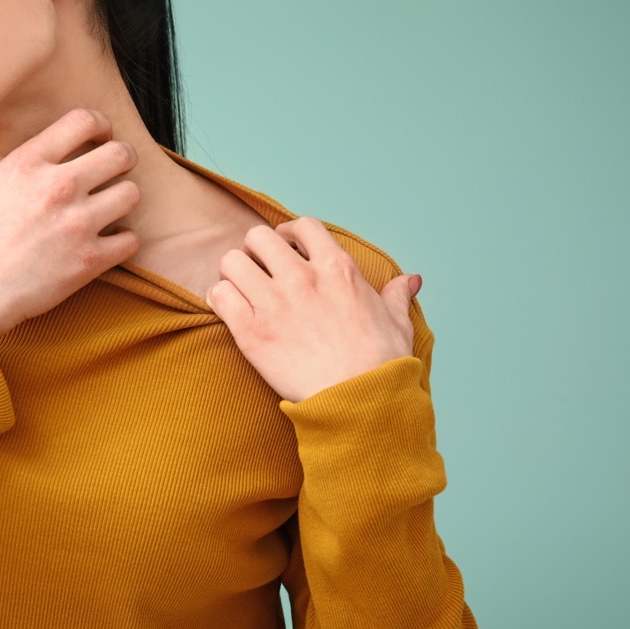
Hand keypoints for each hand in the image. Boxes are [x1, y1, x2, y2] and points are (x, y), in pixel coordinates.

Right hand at [0, 109, 140, 342]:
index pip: (85, 120)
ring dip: (124, 202)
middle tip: (116, 174)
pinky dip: (122, 243)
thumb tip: (54, 151)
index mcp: (29, 163)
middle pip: (121, 154)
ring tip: (110, 211)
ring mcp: (76, 224)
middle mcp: (57, 187)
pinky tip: (107, 245)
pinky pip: (131, 240)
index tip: (101, 139)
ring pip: (132, 194)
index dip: (101, 126)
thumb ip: (27, 164)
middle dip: (123, 161)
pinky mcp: (89, 261)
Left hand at [206, 217, 420, 402]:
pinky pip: (219, 295)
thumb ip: (396, 295)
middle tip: (258, 270)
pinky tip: (231, 311)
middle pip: (258, 236)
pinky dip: (220, 299)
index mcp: (337, 269)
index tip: (286, 248)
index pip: (303, 226)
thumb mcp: (397, 322)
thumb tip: (410, 280)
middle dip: (255, 250)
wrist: (360, 402)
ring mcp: (274, 303)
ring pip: (231, 261)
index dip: (289, 233)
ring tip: (241, 290)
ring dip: (234, 274)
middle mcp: (302, 278)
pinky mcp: (252, 332)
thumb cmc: (381, 364)